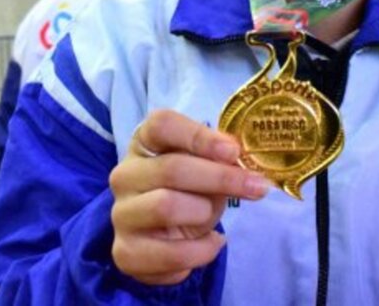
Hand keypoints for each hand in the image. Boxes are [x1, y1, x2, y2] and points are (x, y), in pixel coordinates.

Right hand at [109, 109, 269, 285]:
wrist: (163, 235)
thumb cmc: (189, 190)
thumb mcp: (206, 168)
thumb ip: (219, 161)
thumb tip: (238, 161)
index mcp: (144, 144)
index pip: (161, 125)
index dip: (199, 136)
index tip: (233, 151)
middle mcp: (126, 175)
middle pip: (171, 168)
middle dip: (220, 178)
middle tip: (257, 186)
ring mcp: (121, 215)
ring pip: (166, 207)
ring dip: (204, 213)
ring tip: (212, 217)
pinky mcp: (126, 252)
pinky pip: (171, 253)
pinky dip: (201, 251)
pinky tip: (211, 243)